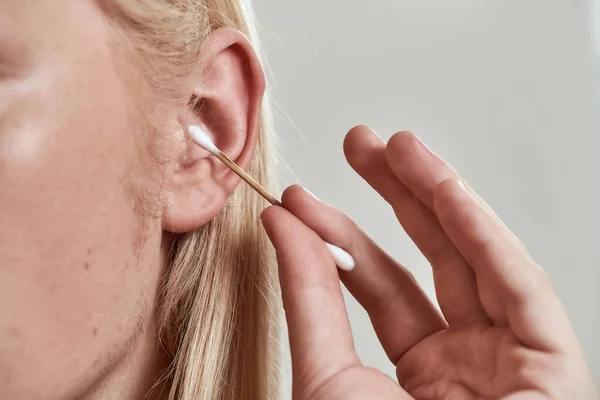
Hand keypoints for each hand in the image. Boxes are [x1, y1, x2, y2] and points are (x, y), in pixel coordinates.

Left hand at [261, 126, 598, 399]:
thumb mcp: (328, 379)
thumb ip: (309, 297)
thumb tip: (279, 223)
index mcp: (420, 374)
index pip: (378, 286)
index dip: (338, 237)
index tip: (298, 200)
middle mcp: (469, 361)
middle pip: (431, 260)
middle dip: (395, 195)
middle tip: (358, 144)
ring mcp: (512, 359)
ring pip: (476, 259)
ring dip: (438, 196)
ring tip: (396, 146)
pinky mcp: (554, 363)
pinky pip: (521, 285)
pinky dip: (483, 234)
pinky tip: (441, 188)